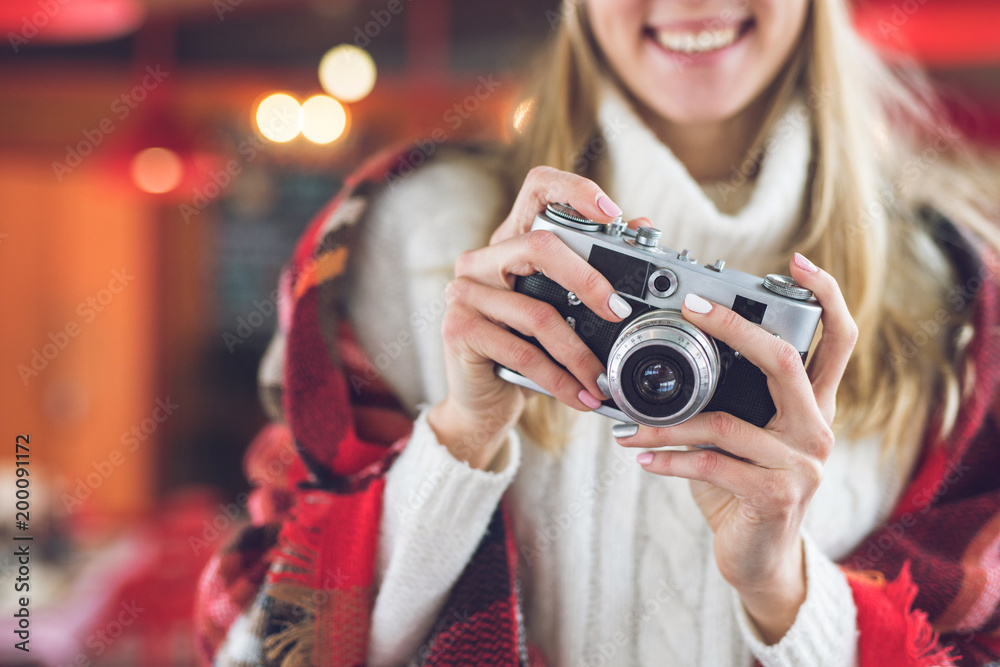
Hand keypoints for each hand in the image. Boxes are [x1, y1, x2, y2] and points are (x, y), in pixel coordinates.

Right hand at [428, 167, 646, 468]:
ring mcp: (464, 292)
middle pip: (540, 245)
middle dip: (589, 280)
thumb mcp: (565, 310)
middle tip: (620, 312)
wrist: (483, 401)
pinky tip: (580, 395)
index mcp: (511, 241)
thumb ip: (596, 269)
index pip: (538, 187)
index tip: (613, 215)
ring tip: (601, 379)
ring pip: (536, 312)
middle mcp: (482, 258)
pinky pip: (521, 351)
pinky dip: (558, 378)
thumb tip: (640, 226)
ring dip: (578, 353)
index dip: (575, 190)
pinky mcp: (458, 329)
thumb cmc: (526, 349)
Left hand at [615, 253, 857, 642]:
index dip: (826, 295)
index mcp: (813, 405)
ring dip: (665, 422)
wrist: (758, 558)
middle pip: (784, 360)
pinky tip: (642, 459)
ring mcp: (802, 464)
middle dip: (733, 326)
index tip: (797, 262)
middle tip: (688, 307)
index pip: (838, 339)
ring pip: (725, 422)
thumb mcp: (742, 436)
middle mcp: (817, 428)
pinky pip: (712, 464)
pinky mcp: (777, 495)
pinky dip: (669, 459)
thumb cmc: (743, 487)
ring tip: (627, 425)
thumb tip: (668, 357)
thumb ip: (728, 397)